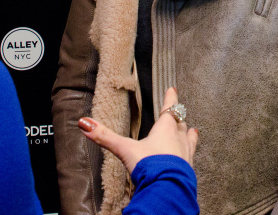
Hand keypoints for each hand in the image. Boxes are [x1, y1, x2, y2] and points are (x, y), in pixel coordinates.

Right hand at [78, 87, 197, 173]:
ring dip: (189, 134)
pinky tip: (190, 157)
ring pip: (189, 139)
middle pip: (180, 123)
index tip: (172, 89)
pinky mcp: (189, 169)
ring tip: (193, 130)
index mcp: (165, 129)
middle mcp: (178, 139)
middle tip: (178, 111)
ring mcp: (186, 154)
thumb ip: (105, 137)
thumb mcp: (124, 149)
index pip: (169, 108)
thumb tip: (85, 124)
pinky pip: (191, 157)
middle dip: (178, 116)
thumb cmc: (149, 166)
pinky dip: (190, 153)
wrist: (167, 188)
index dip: (170, 98)